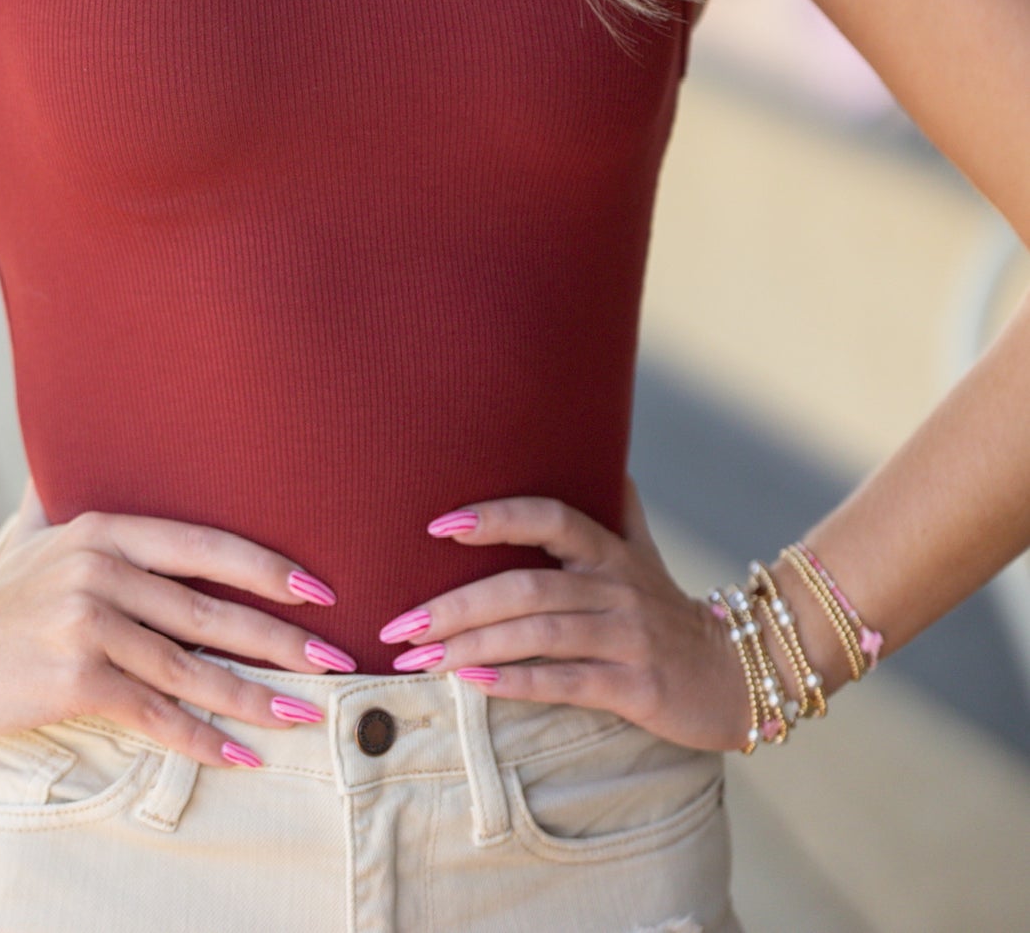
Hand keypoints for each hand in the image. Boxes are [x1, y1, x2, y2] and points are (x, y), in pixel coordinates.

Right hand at [0, 509, 351, 767]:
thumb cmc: (5, 602)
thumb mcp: (54, 543)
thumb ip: (105, 530)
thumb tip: (147, 510)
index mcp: (108, 530)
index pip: (207, 545)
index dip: (268, 568)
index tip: (322, 589)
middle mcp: (103, 568)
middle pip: (212, 609)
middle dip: (282, 638)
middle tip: (337, 658)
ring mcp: (89, 622)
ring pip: (191, 667)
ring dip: (255, 696)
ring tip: (307, 714)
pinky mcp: (75, 676)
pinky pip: (155, 712)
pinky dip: (203, 737)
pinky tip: (242, 754)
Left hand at [379, 481, 749, 752]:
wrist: (739, 675)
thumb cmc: (670, 613)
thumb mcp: (645, 553)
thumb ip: (617, 508)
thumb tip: (601, 453)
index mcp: (610, 551)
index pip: (549, 517)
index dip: (496, 516)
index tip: (438, 526)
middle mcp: (617, 586)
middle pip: (524, 586)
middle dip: (454, 604)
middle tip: (398, 622)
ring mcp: (627, 636)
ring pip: (536, 633)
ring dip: (469, 646)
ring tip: (417, 658)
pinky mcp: (636, 686)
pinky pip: (565, 680)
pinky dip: (514, 681)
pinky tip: (471, 683)